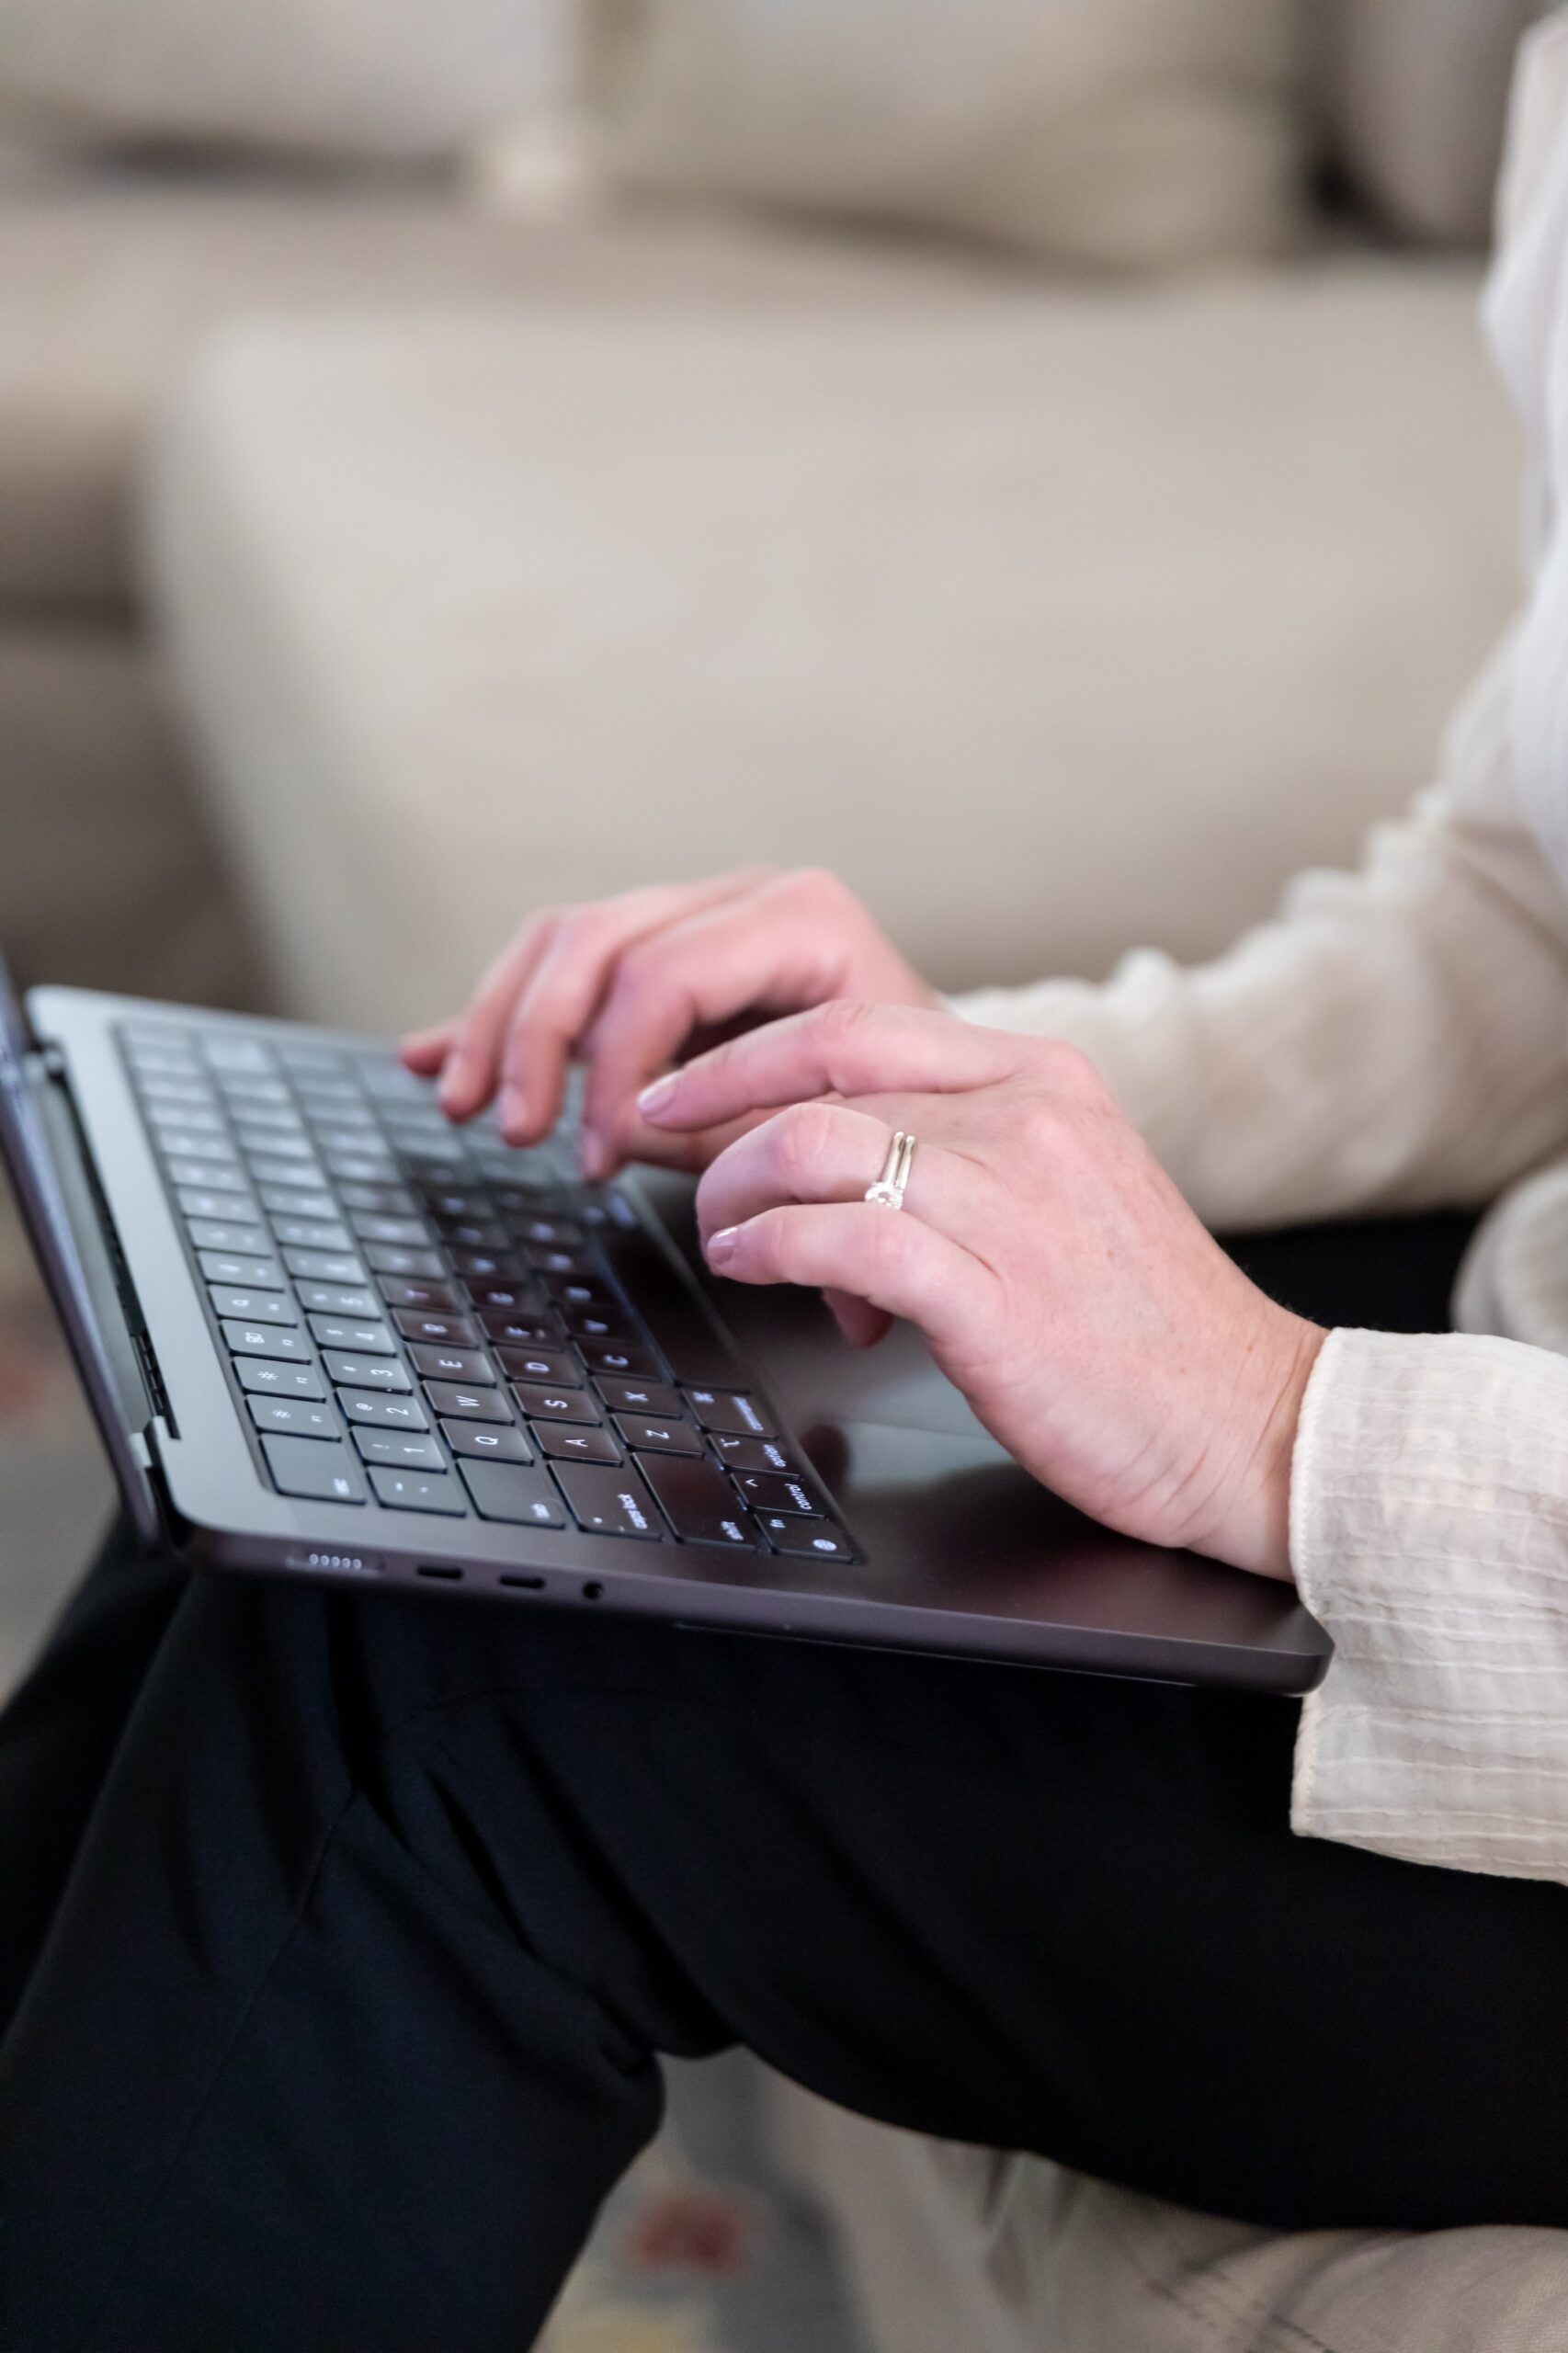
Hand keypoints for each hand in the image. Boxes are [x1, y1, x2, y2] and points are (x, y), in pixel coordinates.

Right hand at [401, 867, 934, 1176]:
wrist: (941, 1094)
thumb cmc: (900, 1112)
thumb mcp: (833, 1129)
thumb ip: (734, 1131)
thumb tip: (620, 1138)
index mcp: (802, 918)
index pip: (664, 974)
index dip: (614, 1070)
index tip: (600, 1157)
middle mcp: (742, 896)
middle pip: (596, 940)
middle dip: (539, 1042)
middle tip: (518, 1135)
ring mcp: (695, 914)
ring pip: (561, 941)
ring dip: (498, 1024)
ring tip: (466, 1107)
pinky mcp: (656, 950)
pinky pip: (555, 963)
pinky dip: (493, 1014)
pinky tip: (430, 1057)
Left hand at [639, 1001, 1325, 1579]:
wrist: (1248, 1421)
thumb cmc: (1143, 1326)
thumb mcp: (1060, 1191)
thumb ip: (961, 1146)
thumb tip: (831, 1139)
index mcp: (1044, 1078)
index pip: (859, 1022)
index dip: (749, 1048)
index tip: (689, 1084)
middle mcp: (1028, 1118)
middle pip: (822, 1066)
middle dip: (712, 1098)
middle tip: (657, 1136)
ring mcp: (1013, 1201)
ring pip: (815, 1143)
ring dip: (732, 1185)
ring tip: (718, 1228)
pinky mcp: (994, 1293)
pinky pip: (840, 1237)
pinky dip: (767, 1245)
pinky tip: (748, 1264)